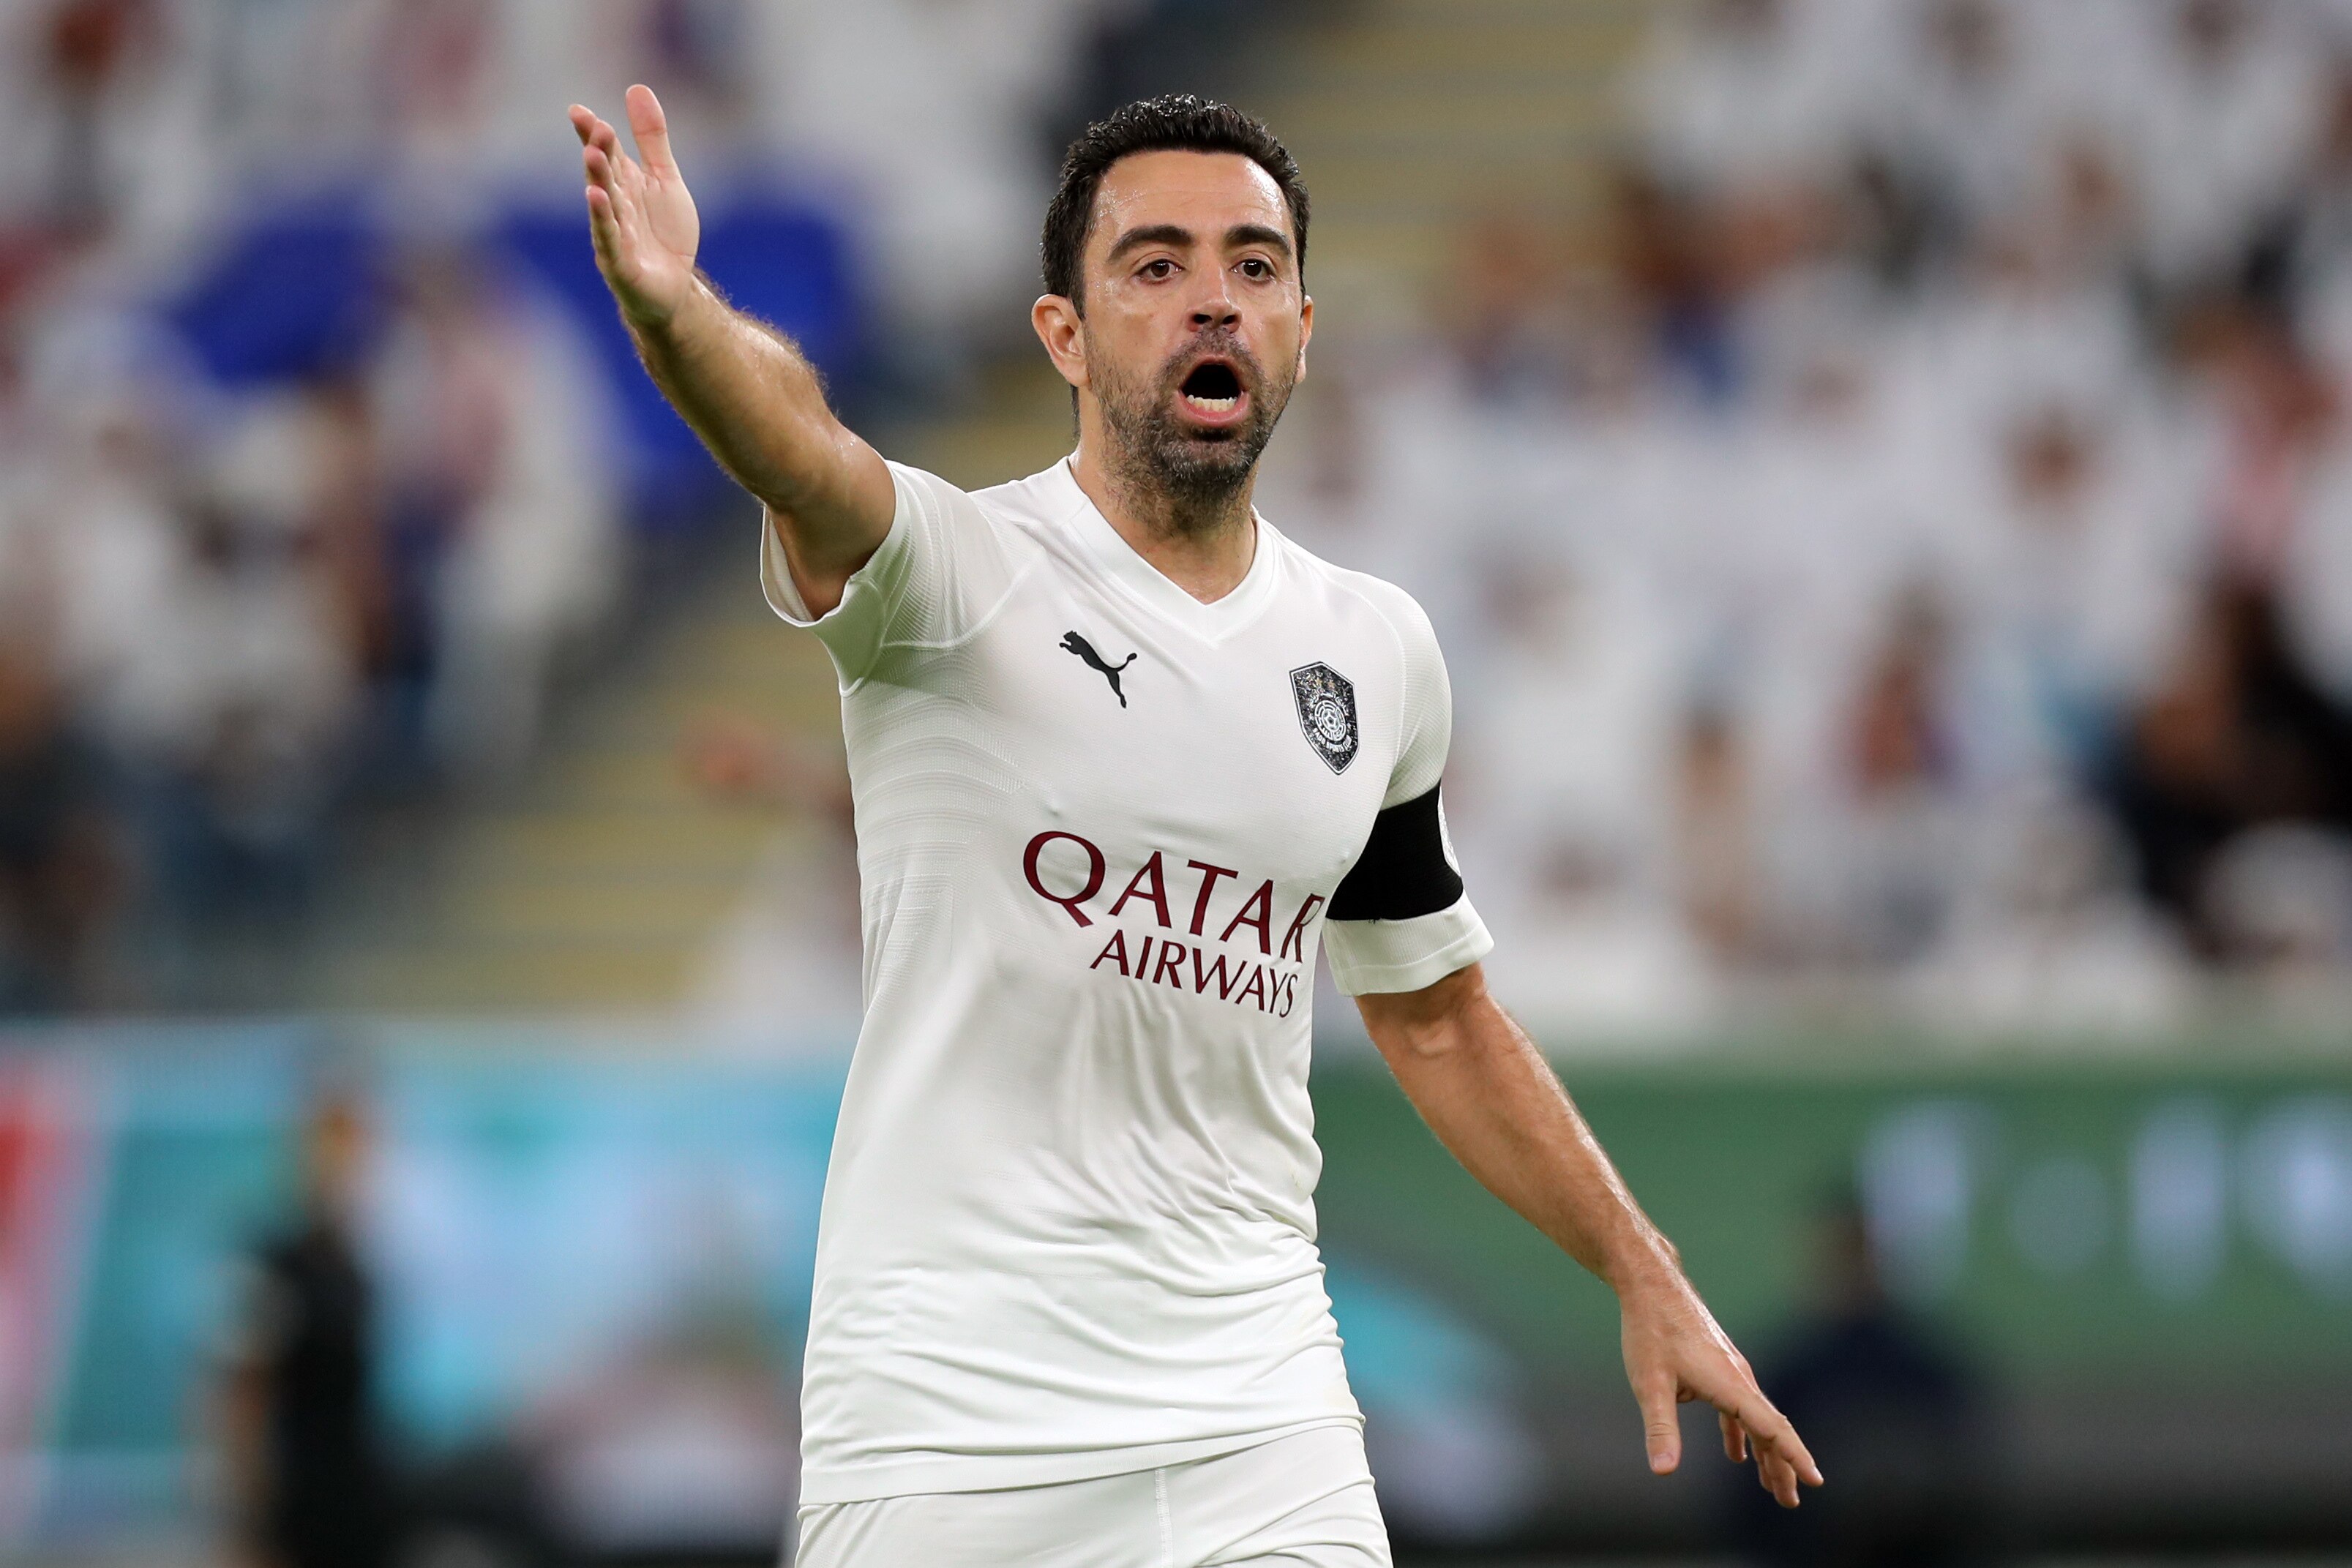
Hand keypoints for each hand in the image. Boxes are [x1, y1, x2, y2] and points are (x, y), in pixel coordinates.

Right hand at [570, 85, 700, 328]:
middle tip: (594, 126)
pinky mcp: (620, 263)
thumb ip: (651, 138)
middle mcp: (613, 206)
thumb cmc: (664, 234)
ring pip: (604, 203)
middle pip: (604, 174)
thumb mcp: (665, 178)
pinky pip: (610, 238)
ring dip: (597, 179)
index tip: (578, 111)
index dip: (591, 133)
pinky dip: (603, 219)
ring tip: (591, 154)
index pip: (605, 153)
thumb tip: (636, 88)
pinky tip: (596, 198)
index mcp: (624, 183)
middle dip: (598, 150)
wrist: (675, 288)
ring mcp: (614, 235)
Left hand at [1619, 1265, 1822, 1507]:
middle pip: (1770, 1429)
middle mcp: (1739, 1377)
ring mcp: (1731, 1371)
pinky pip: (1739, 1408)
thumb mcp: (1650, 1384)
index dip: (1793, 1456)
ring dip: (1765, 1454)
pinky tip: (1737, 1456)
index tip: (1815, 1481)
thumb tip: (1663, 1472)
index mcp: (1730, 1384)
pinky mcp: (1718, 1366)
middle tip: (1790, 1502)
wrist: (1652, 1284)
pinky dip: (1742, 1434)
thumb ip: (1661, 1429)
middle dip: (1782, 1466)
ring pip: (1756, 1420)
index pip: (1771, 1427)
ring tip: (1773, 1487)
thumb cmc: (1650, 1331)